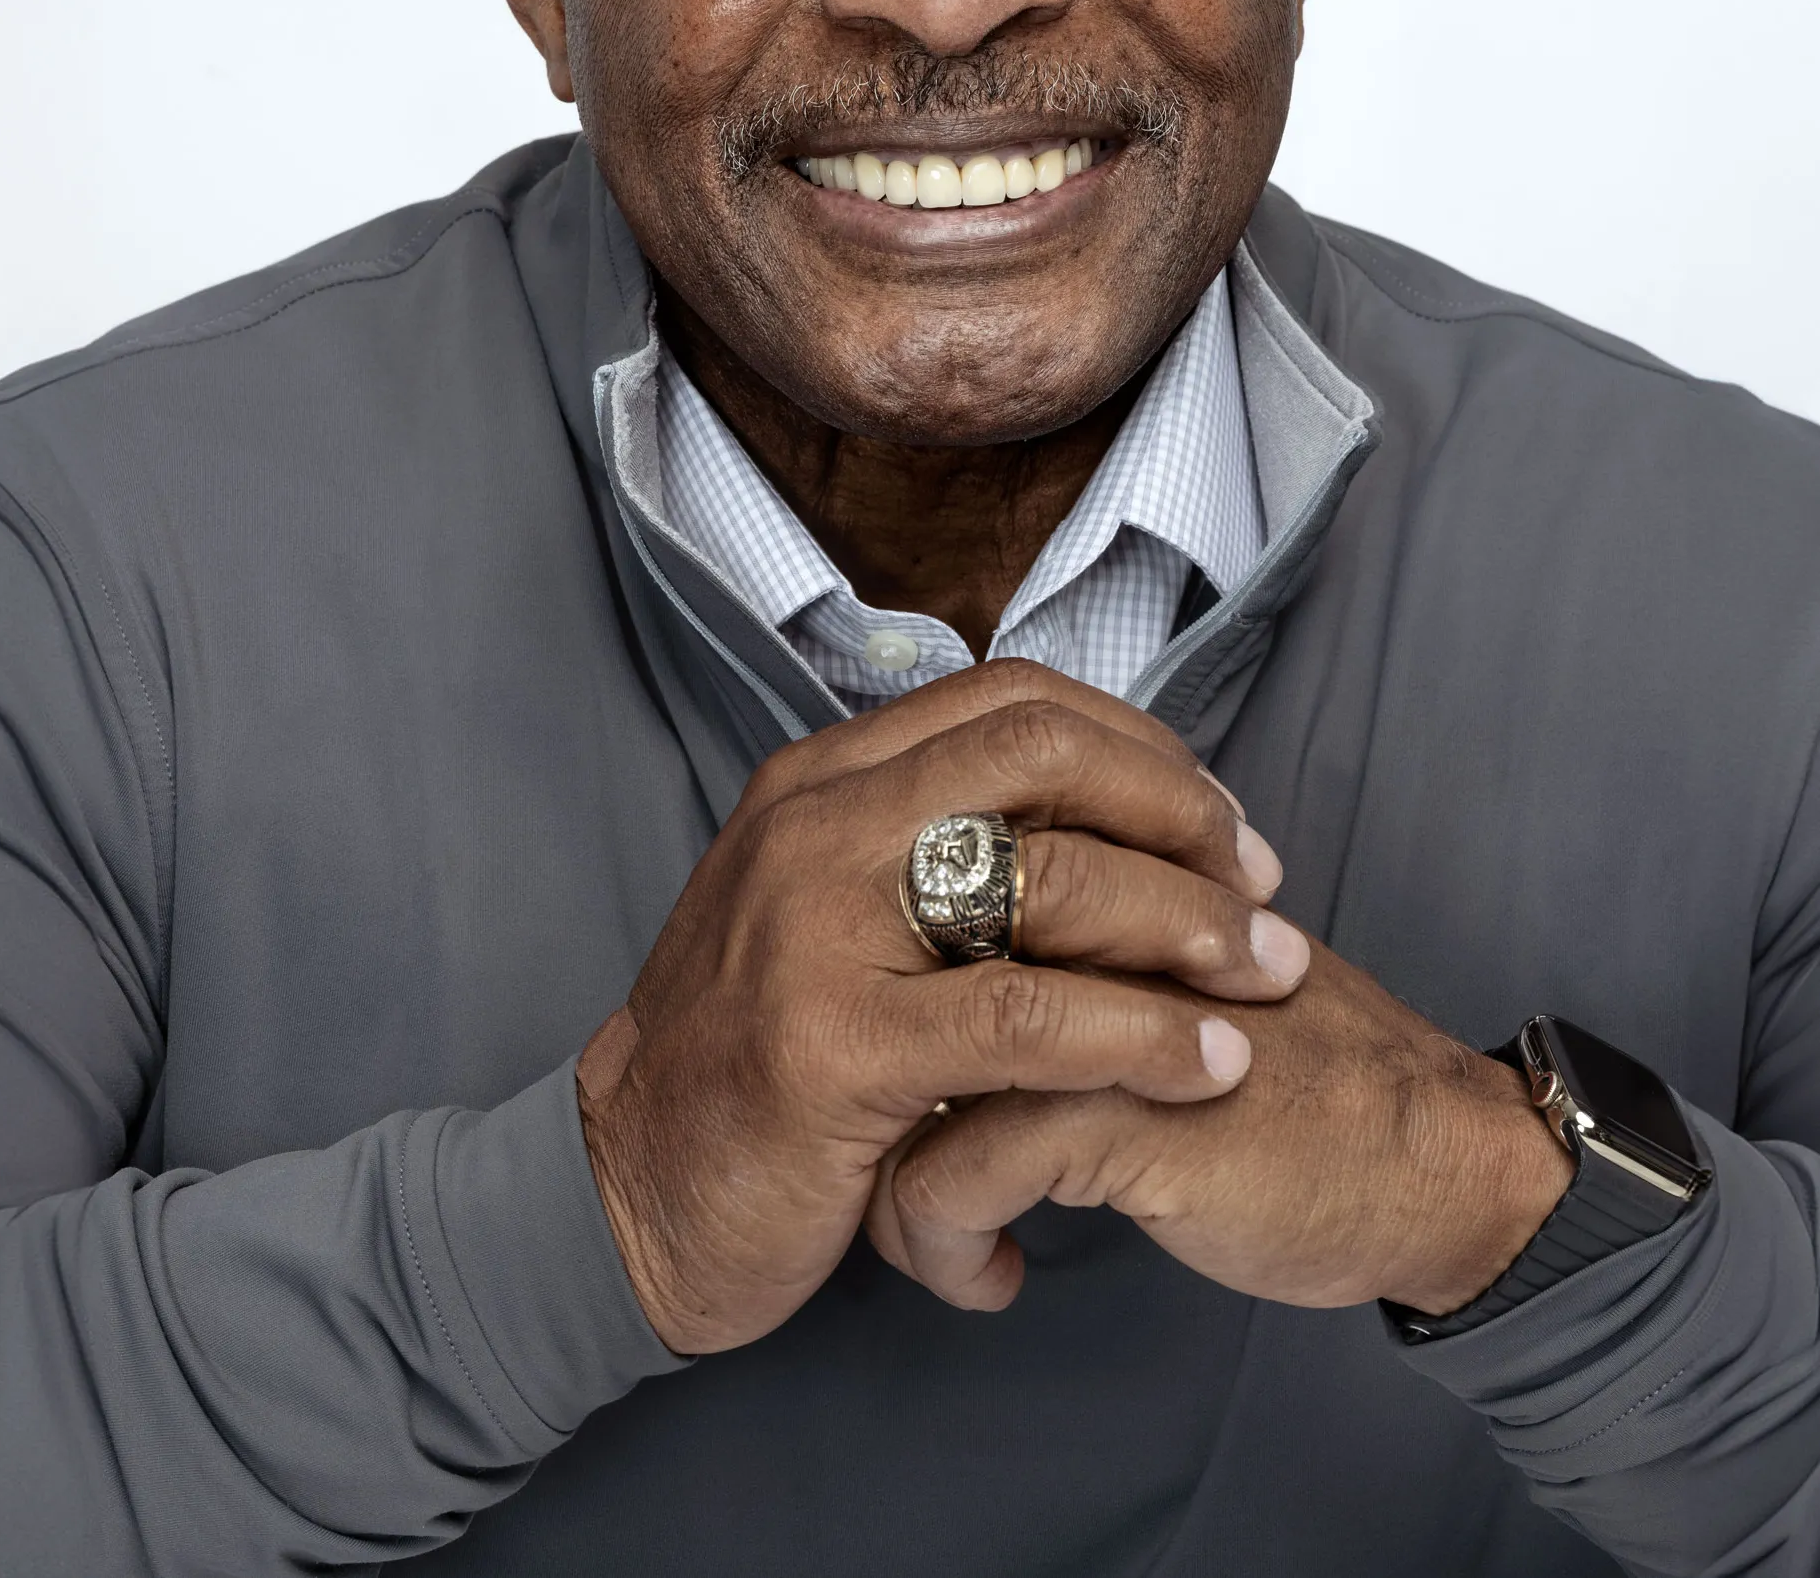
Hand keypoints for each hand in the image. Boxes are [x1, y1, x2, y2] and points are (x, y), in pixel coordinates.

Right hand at [575, 659, 1307, 1353]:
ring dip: (1191, 925)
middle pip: (1043, 754)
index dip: (1140, 745)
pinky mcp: (834, 1048)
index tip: (1219, 822)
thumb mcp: (824, 911)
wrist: (628, 1195)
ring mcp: (815, 930)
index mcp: (819, 778)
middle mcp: (813, 824)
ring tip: (1267, 978)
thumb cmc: (757, 1059)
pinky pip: (1027, 1020)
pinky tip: (1204, 1069)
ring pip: (1051, 878)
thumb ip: (926, 846)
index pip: (1012, 699)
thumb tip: (1093, 812)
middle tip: (1260, 888)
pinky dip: (1141, 1038)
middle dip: (1180, 812)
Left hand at [866, 934, 1574, 1316]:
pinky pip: (950, 1173)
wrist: (1430, 1161)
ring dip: (891, 1181)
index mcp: (1093, 861)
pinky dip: (943, 1242)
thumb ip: (1072, 947)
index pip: (922, 898)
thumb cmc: (1299, 1075)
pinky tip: (993, 1278)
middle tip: (883, 1157)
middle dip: (867, 1090)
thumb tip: (934, 978)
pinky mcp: (1108, 1106)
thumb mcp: (1168, 977)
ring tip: (923, 1228)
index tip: (902, 1092)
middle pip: (895, 972)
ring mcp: (1084, 1001)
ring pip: (903, 1075)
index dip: (889, 1000)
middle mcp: (1076, 909)